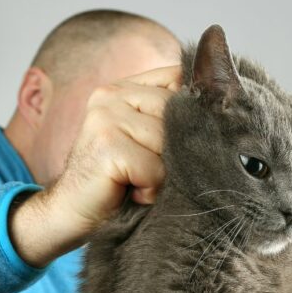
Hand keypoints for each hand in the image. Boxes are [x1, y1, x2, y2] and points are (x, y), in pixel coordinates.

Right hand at [9, 65, 180, 266]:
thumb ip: (170, 120)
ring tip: (139, 181)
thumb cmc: (117, 182)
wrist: (72, 213)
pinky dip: (150, 188)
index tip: (191, 137)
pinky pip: (155, 168)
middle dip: (175, 151)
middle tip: (151, 171)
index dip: (193, 109)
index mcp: (124, 88)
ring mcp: (106, 117)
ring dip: (162, 173)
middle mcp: (112, 94)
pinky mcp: (107, 145)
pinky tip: (132, 191)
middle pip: (178, 114)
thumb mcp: (146, 142)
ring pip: (169, 142)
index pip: (178, 78)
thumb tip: (220, 110)